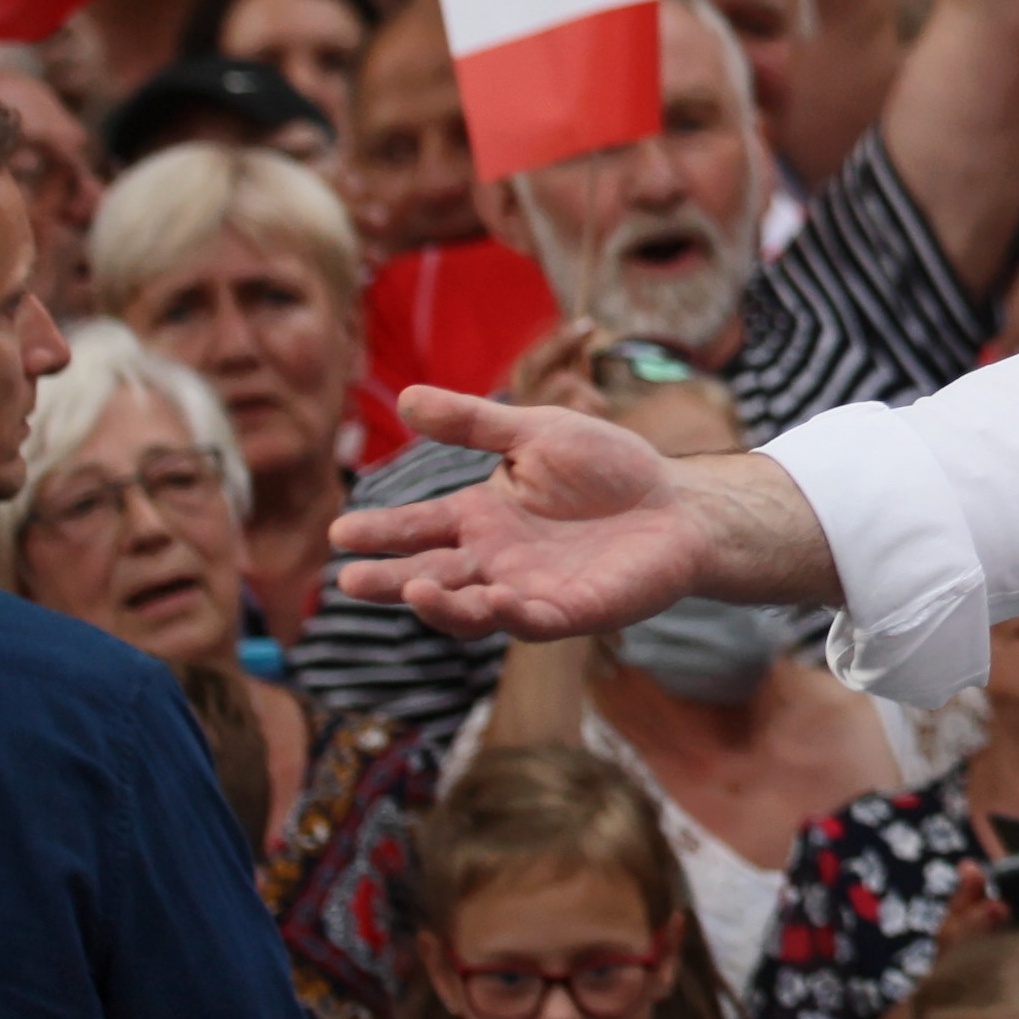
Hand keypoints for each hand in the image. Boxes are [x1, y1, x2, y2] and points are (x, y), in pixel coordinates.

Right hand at [330, 390, 726, 638]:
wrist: (678, 503)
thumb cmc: (609, 468)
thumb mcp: (535, 433)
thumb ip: (474, 424)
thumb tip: (405, 397)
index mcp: (481, 517)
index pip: (418, 528)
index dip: (380, 532)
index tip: (340, 530)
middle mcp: (496, 560)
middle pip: (431, 576)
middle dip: (390, 581)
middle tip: (349, 580)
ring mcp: (530, 590)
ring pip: (472, 609)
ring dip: (442, 606)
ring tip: (415, 590)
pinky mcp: (573, 612)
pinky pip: (534, 621)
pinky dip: (511, 614)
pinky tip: (494, 599)